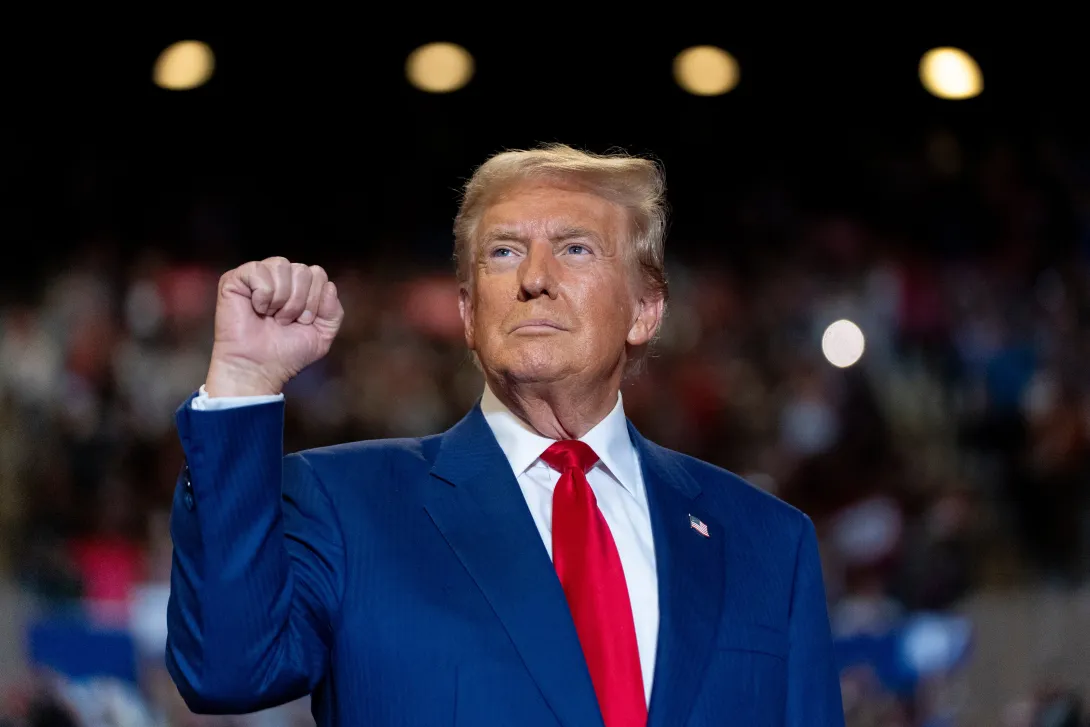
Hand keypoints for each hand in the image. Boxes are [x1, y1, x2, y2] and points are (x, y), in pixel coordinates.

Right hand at [204, 257, 343, 396]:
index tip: (303, 322)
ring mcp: (258, 276)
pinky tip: (256, 309)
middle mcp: (280, 277)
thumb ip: (334, 311)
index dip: (315, 300)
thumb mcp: (322, 335)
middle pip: (303, 270)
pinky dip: (263, 295)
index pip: (318, 274)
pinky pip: (259, 270)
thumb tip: (329, 286)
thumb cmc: (287, 353)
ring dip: (282, 299)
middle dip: (299, 301)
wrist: (259, 367)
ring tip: (271, 316)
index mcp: (299, 286)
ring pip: (282, 266)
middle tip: (285, 321)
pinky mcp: (235, 278)